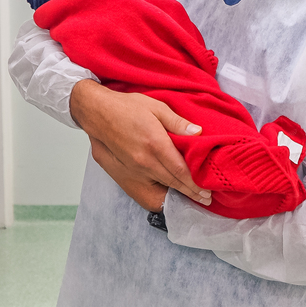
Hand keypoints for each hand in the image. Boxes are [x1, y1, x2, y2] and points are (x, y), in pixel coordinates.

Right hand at [70, 79, 212, 207]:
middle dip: (190, 193)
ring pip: (160, 190)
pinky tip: (169, 195)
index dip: (195, 183)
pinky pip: (145, 192)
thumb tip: (197, 132)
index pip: (180, 170)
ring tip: (192, 198)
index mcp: (155, 144)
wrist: (98, 114)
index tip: (207, 190)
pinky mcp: (125, 174)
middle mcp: (144, 161)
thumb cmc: (126, 108)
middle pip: (172, 183)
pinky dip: (159, 196)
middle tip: (206, 199)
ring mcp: (133, 170)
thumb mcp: (157, 107)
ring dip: (177, 196)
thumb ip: (178, 123)